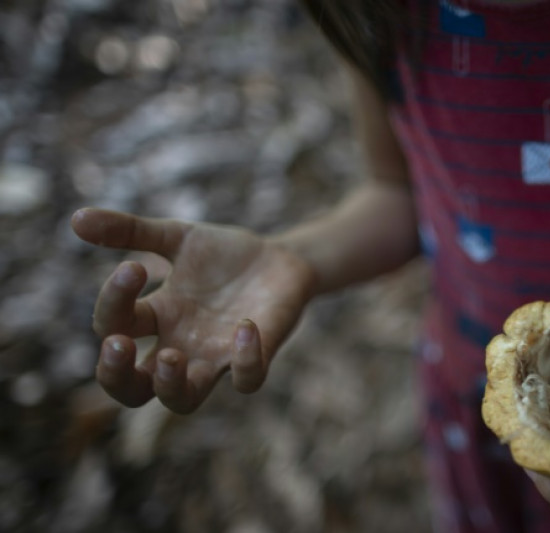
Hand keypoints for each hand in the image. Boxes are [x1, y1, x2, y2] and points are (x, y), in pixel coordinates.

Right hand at [72, 208, 315, 413]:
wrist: (283, 259)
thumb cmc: (225, 256)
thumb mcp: (178, 236)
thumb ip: (131, 231)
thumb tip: (75, 218)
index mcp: (157, 318)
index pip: (116, 327)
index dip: (113, 302)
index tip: (132, 268)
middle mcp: (181, 347)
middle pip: (133, 391)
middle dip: (117, 375)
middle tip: (119, 343)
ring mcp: (217, 357)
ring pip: (182, 402)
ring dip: (170, 386)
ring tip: (171, 355)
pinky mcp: (256, 357)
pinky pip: (247, 380)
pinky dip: (245, 360)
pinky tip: (244, 326)